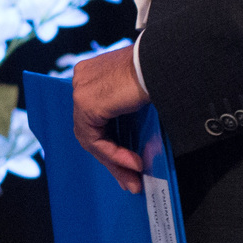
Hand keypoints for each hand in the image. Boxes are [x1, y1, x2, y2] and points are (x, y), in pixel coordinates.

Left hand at [72, 46, 149, 193]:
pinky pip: (96, 140)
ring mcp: (80, 91)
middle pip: (90, 129)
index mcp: (90, 74)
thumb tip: (129, 148)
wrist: (162, 62)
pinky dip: (114, 155)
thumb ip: (124, 114)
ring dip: (114, 162)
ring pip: (91, 138)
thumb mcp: (134, 95)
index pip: (92, 118)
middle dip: (111, 159)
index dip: (109, 143)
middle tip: (129, 179)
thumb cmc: (157, 72)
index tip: (127, 164)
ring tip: (133, 179)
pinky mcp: (86, 103)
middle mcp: (81, 80)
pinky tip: (133, 164)